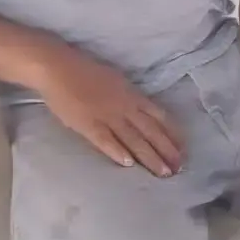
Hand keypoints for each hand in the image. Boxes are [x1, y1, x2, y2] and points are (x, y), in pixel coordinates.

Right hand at [33, 45, 183, 177]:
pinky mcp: (87, 125)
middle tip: (179, 168)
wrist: (57, 67)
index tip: (183, 148)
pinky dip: (117, 152)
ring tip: (163, 173)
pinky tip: (128, 165)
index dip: (171, 133)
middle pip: (150, 131)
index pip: (158, 116)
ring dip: (149, 157)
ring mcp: (106, 116)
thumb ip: (128, 96)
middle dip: (166, 150)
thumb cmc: (84, 70)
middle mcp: (123, 106)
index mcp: (130, 94)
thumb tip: (141, 110)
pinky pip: (105, 141)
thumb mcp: (115, 79)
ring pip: (133, 139)